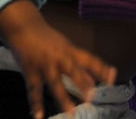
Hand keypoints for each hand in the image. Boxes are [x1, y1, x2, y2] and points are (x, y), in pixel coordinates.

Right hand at [0, 0, 115, 118]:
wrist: (23, 26)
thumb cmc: (47, 39)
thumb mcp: (66, 47)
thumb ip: (79, 65)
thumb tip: (93, 82)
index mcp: (70, 50)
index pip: (89, 59)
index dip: (101, 68)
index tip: (112, 78)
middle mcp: (59, 57)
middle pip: (73, 70)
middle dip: (82, 84)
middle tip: (92, 98)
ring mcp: (44, 64)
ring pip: (55, 83)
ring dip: (63, 98)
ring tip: (71, 113)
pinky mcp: (30, 70)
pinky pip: (33, 90)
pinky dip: (36, 104)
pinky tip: (39, 117)